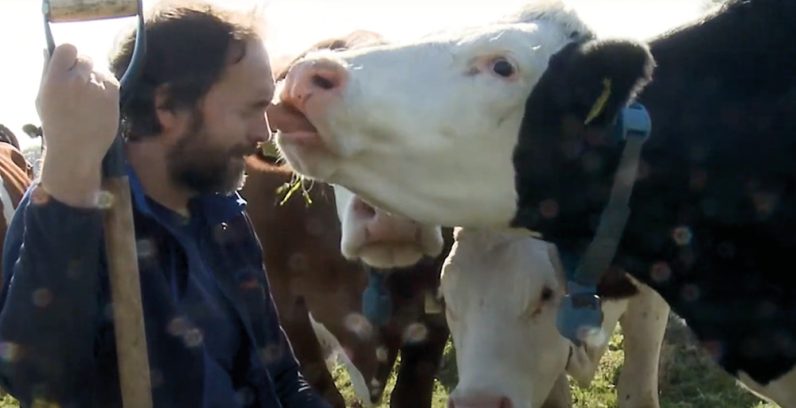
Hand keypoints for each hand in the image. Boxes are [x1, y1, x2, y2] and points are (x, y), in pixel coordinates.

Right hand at [37, 43, 119, 206]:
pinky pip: (111, 80)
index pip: (67, 48)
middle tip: (81, 83)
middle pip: (85, 58)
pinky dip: (106, 86)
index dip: (69, 55)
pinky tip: (100, 100)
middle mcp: (77, 80)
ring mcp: (97, 88)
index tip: (69, 65)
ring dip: (95, 78)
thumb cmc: (56, 125)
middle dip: (83, 68)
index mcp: (55, 80)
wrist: (77, 150)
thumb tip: (51, 52)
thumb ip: (48, 75)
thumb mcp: (43, 99)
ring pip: (100, 70)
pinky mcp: (113, 95)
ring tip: (90, 98)